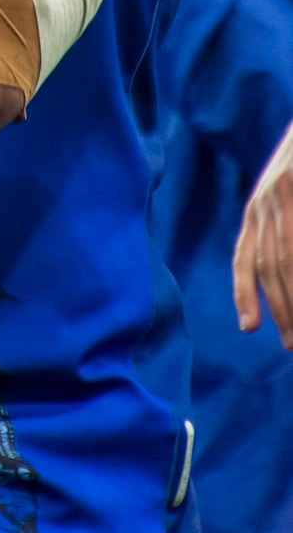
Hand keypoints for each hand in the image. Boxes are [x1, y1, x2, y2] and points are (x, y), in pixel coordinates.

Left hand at [235, 122, 292, 345]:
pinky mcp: (292, 189)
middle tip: (291, 344)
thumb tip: (281, 270)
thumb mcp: (284, 193)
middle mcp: (265, 201)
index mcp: (258, 205)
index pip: (246, 255)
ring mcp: (284, 195)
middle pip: (268, 266)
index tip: (249, 327)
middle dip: (280, 310)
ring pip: (286, 261)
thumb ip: (280, 226)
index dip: (245, 292)